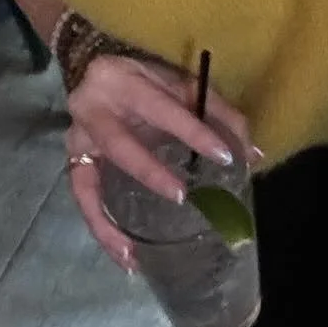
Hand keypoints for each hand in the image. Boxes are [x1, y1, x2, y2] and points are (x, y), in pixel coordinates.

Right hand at [65, 54, 254, 270]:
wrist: (94, 70)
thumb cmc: (146, 80)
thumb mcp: (181, 84)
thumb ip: (219, 113)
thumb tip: (252, 156)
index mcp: (124, 82)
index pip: (162, 109)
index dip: (193, 132)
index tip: (224, 157)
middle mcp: (92, 110)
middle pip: (120, 145)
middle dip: (149, 173)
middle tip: (180, 197)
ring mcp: (77, 140)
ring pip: (87, 184)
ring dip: (109, 223)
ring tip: (134, 255)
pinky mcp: (75, 162)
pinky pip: (82, 200)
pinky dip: (101, 229)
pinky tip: (125, 256)